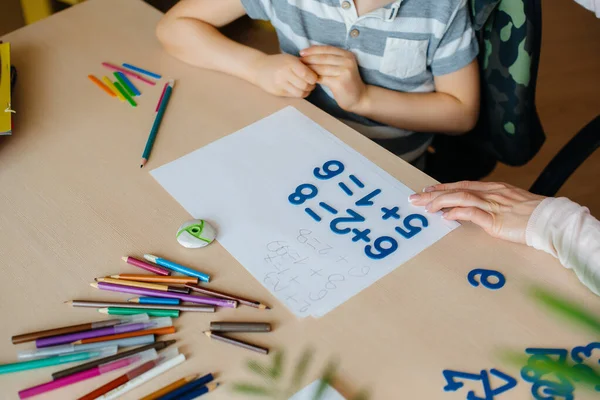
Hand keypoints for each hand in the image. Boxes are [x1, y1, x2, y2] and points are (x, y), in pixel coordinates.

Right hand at [251, 54, 316, 97]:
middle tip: (312, 83)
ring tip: (306, 87)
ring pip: (300, 93)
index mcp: (290, 63)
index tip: (315, 77)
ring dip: (306, 91)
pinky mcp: (278, 92)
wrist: (259, 68)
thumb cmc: (278, 62)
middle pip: (305, 85)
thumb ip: (303, 65)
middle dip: (311, 85)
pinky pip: (294, 96)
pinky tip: (299, 89)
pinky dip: (299, 94)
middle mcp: (284, 73)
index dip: (314, 78)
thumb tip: (319, 73)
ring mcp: (280, 84)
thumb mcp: (290, 59)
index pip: (307, 74)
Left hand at [300, 46, 366, 111]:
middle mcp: (347, 61)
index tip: (301, 52)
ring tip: (299, 70)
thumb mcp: (342, 67)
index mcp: (347, 54)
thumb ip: (330, 60)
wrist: (359, 98)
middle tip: (298, 61)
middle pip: (323, 57)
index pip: (327, 49)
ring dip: (309, 68)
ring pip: (321, 68)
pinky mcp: (339, 82)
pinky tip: (307, 79)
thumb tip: (310, 54)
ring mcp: (344, 71)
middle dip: (308, 58)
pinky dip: (313, 78)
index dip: (313, 50)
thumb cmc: (347, 83)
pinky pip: (322, 78)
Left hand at [409, 181, 545, 243]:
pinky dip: (456, 213)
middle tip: (415, 198)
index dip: (444, 187)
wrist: (552, 221)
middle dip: (433, 194)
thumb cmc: (534, 216)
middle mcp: (492, 193)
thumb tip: (474, 211)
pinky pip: (471, 213)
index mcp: (495, 189)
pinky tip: (445, 216)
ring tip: (425, 207)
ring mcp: (493, 205)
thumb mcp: (510, 206)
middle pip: (457, 189)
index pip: (463, 185)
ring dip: (440, 202)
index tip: (428, 190)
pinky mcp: (495, 220)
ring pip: (460, 198)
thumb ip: (492, 206)